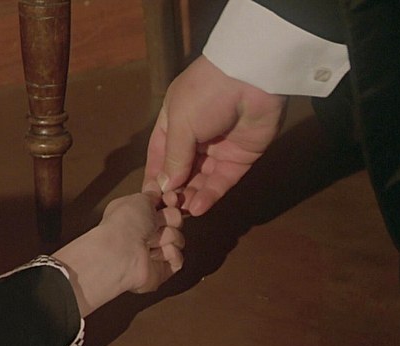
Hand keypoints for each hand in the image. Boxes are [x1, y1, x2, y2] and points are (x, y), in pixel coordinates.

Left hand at [97, 192, 183, 293]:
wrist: (121, 252)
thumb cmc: (124, 225)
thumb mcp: (139, 198)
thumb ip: (152, 194)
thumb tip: (157, 189)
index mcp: (136, 215)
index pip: (163, 205)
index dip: (170, 200)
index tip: (171, 199)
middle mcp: (144, 233)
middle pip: (175, 220)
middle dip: (169, 219)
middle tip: (156, 223)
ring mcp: (153, 251)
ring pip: (178, 238)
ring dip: (168, 236)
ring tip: (150, 242)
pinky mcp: (161, 269)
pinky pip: (178, 258)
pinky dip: (169, 254)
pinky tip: (154, 255)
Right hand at [142, 55, 287, 215]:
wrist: (251, 79)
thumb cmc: (205, 95)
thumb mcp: (180, 124)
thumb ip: (173, 158)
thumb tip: (164, 186)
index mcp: (175, 122)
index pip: (160, 155)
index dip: (155, 176)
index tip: (148, 199)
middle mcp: (196, 137)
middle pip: (181, 171)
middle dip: (175, 190)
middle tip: (167, 209)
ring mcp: (219, 148)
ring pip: (202, 179)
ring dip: (191, 195)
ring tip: (183, 212)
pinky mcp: (241, 158)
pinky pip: (222, 180)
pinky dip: (210, 194)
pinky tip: (198, 207)